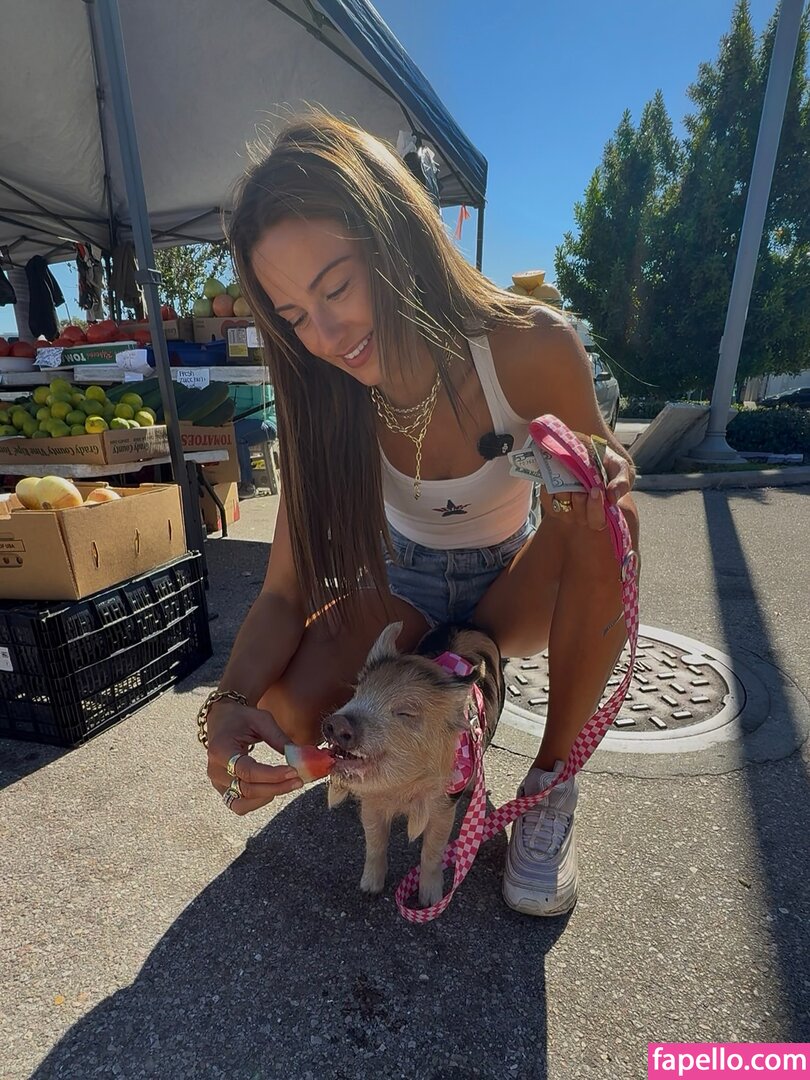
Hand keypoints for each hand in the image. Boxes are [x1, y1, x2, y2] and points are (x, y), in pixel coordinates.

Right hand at [205, 698, 302, 815]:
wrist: (222, 719)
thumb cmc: (241, 717)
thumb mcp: (261, 719)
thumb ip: (279, 738)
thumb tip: (300, 755)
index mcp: (221, 749)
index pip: (247, 771)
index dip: (271, 775)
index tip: (293, 771)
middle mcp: (215, 769)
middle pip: (247, 789)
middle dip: (276, 787)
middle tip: (299, 780)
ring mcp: (217, 782)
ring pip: (242, 803)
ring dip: (268, 796)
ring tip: (288, 785)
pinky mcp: (223, 789)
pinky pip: (240, 805)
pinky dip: (258, 801)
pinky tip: (274, 789)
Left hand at [541, 444, 634, 529]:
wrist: (588, 452)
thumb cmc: (607, 464)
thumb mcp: (619, 468)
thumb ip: (621, 483)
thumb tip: (612, 498)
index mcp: (602, 511)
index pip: (598, 521)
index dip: (596, 508)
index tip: (595, 490)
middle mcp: (583, 515)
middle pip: (579, 517)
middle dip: (579, 501)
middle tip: (580, 487)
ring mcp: (566, 511)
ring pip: (563, 506)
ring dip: (564, 492)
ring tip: (568, 476)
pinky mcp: (550, 503)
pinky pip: (547, 500)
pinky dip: (550, 489)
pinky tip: (556, 476)